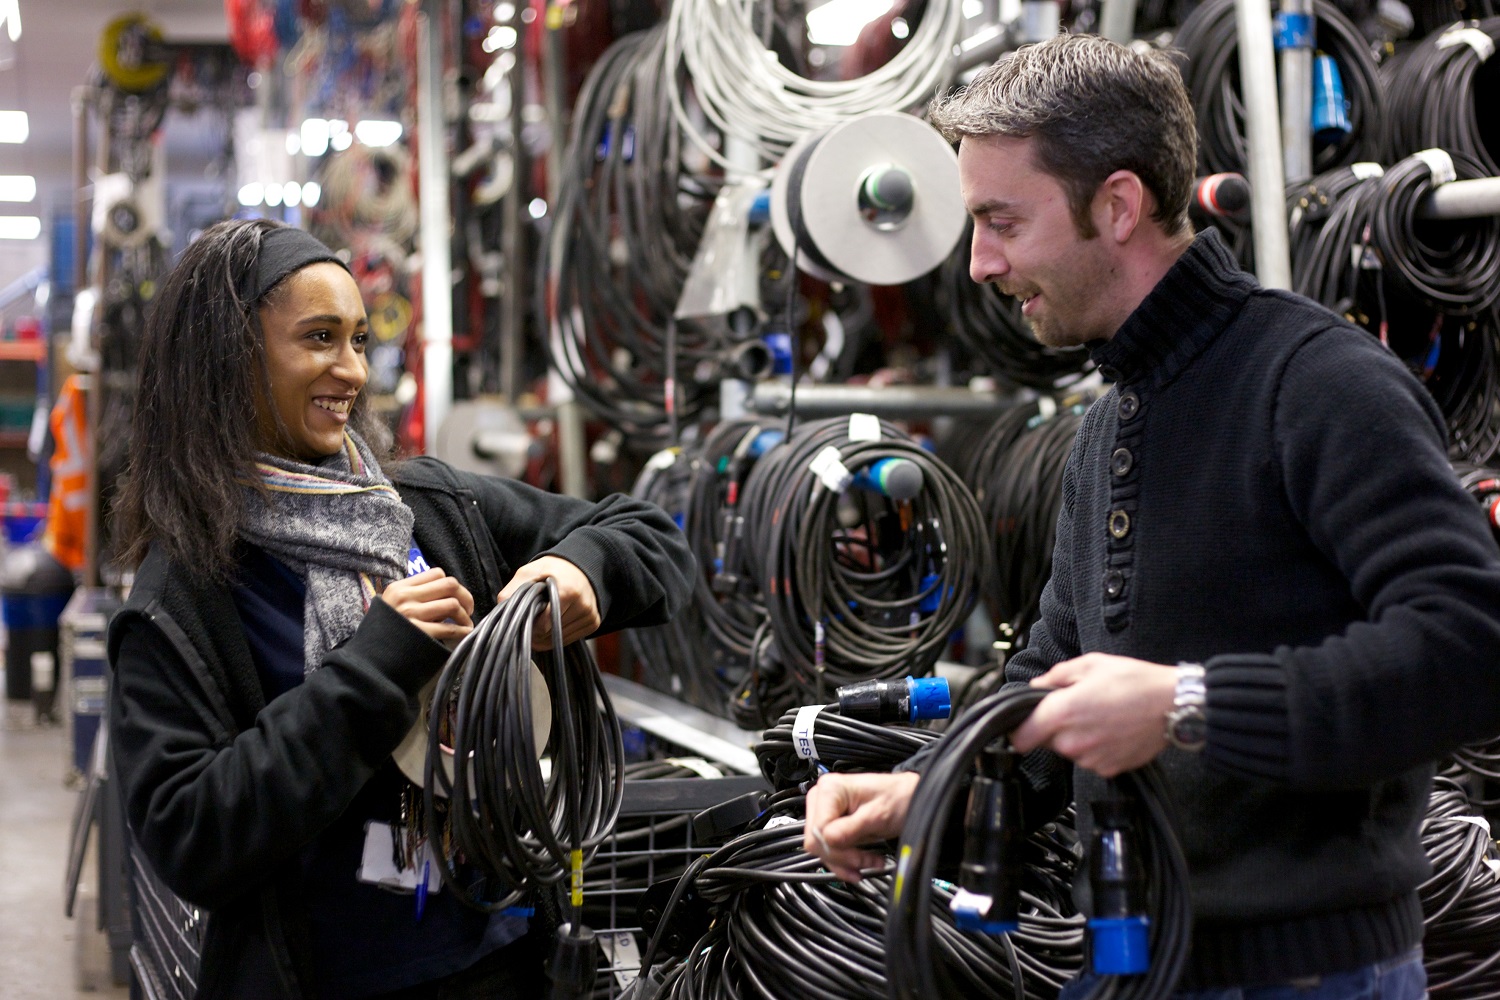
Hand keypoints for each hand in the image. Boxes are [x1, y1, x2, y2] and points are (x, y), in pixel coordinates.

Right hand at [380, 567, 473, 646]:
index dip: (452, 584)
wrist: (369, 660)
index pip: (436, 574)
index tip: (456, 596)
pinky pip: (449, 628)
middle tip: (468, 608)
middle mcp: (405, 598)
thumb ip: (414, 597)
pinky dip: (462, 630)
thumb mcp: (392, 606)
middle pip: (449, 585)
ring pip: (453, 604)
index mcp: (399, 588)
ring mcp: (411, 615)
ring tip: (466, 624)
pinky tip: (464, 633)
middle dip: (465, 596)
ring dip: (465, 616)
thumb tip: (447, 596)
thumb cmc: (385, 633)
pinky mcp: (419, 634)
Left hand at [498, 556, 599, 650]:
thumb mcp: (529, 572)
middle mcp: (583, 606)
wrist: (580, 566)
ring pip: (558, 641)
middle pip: (550, 635)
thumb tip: (501, 610)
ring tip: (544, 616)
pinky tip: (554, 621)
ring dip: (546, 635)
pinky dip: (556, 635)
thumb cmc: (552, 570)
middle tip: (534, 614)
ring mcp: (590, 616)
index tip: (527, 613)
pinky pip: (568, 640)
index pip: (542, 626)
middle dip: (536, 630)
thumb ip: (512, 591)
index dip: (529, 622)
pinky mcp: (593, 623)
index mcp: (568, 592)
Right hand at [803, 771, 918, 881]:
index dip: (837, 849)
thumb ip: (850, 829)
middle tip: (865, 862)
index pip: (819, 829)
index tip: (860, 858)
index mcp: (830, 789)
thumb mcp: (876, 815)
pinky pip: (828, 847)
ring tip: (868, 863)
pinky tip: (860, 864)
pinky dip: (844, 860)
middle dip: (841, 857)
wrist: (910, 799)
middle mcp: (822, 797)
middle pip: (816, 840)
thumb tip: (828, 841)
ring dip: (844, 862)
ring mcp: (825, 810)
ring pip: (820, 848)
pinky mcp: (832, 823)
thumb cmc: (898, 799)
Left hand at [1008, 653, 1176, 776]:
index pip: (1020, 737)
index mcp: (1062, 712)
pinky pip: (1089, 759)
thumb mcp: (1090, 664)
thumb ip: (1056, 676)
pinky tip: (1112, 730)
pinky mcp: (1107, 769)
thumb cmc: (1135, 682)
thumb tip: (1036, 686)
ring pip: (1068, 750)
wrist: (1172, 706)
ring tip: (1101, 716)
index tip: (1023, 723)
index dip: (1018, 729)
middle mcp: (1072, 741)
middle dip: (1053, 727)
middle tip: (1077, 708)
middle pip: (1045, 741)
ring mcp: (1090, 758)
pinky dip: (1095, 747)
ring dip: (1076, 737)